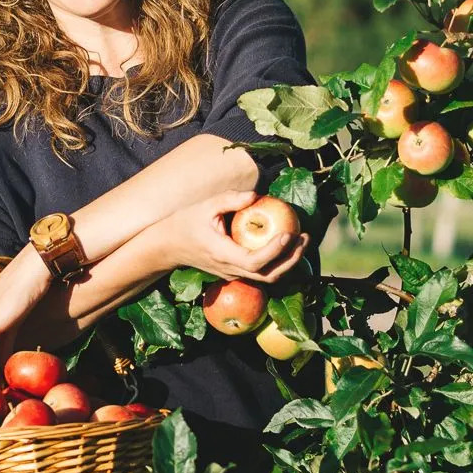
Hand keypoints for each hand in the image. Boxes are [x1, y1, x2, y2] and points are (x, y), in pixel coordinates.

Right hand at [160, 189, 308, 283]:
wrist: (167, 246)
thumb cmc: (185, 223)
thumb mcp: (206, 206)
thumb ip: (231, 199)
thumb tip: (257, 195)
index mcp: (222, 255)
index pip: (254, 262)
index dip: (274, 252)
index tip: (288, 234)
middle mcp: (230, 270)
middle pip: (268, 275)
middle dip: (291, 259)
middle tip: (304, 237)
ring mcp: (232, 275)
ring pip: (267, 277)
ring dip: (287, 262)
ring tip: (301, 240)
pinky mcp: (235, 272)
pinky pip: (261, 271)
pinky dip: (277, 260)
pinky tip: (286, 242)